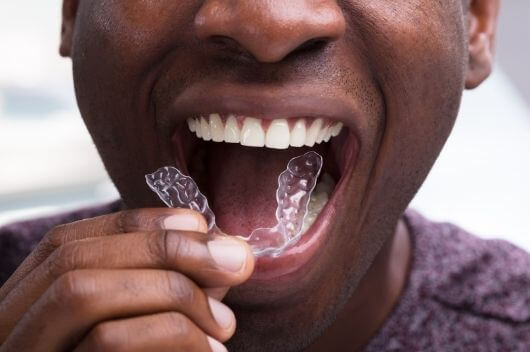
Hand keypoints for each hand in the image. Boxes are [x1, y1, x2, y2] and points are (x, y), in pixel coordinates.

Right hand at [0, 208, 253, 351]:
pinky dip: (168, 334)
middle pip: (76, 261)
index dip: (135, 225)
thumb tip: (221, 255)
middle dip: (165, 249)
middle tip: (237, 261)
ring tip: (226, 322)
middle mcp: (6, 333)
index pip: (66, 244)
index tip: (200, 224)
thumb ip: (166, 296)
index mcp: (24, 312)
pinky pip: (106, 345)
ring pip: (81, 293)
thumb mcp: (140, 333)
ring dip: (168, 291)